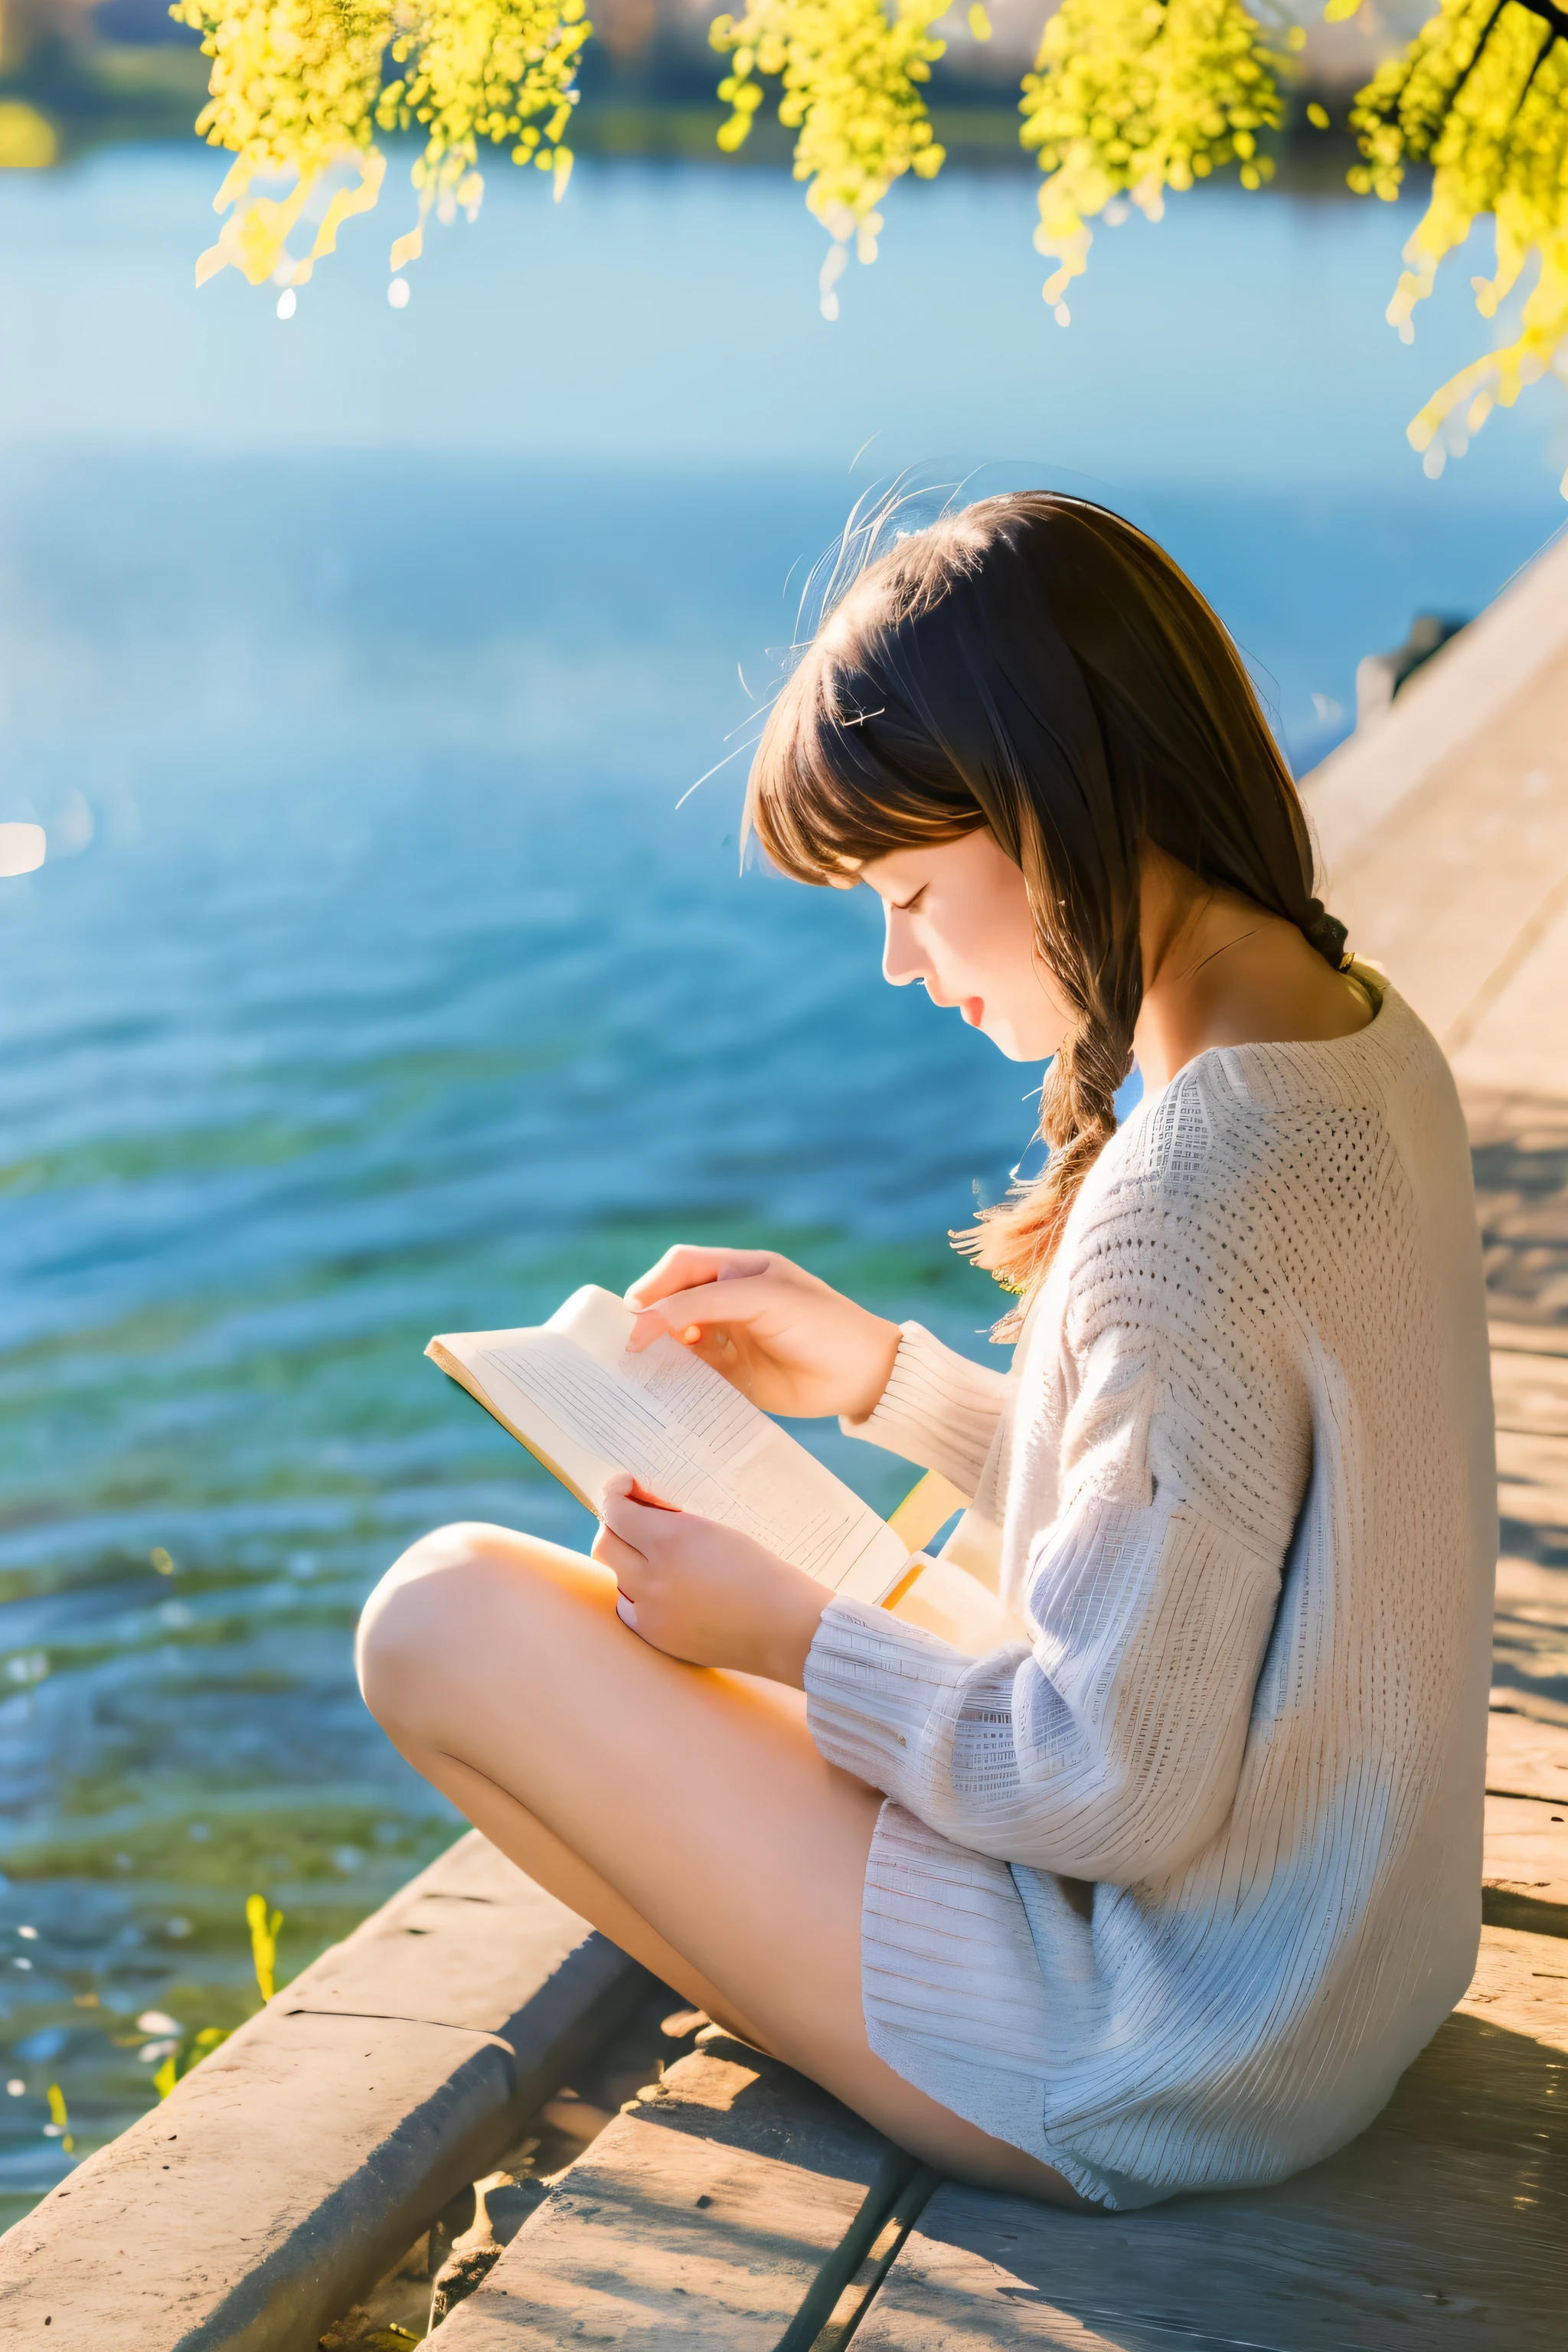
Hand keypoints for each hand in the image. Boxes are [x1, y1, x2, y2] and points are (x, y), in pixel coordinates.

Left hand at [590, 1473, 831, 1683]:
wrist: (788, 1630)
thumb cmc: (765, 1573)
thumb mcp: (719, 1530)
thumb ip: (674, 1521)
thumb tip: (642, 1510)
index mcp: (672, 1540)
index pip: (616, 1511)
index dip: (614, 1493)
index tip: (623, 1487)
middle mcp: (654, 1576)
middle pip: (605, 1545)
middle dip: (613, 1527)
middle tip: (630, 1521)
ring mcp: (652, 1612)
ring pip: (616, 1579)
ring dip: (627, 1564)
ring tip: (654, 1558)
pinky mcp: (658, 1638)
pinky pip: (630, 1609)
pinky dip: (639, 1596)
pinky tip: (663, 1590)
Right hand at [623, 1246, 900, 1421]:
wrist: (863, 1376)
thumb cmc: (820, 1324)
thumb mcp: (762, 1299)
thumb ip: (703, 1303)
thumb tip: (645, 1321)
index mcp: (739, 1271)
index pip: (681, 1267)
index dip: (653, 1287)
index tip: (636, 1317)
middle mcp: (730, 1301)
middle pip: (672, 1301)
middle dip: (649, 1318)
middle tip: (634, 1346)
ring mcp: (730, 1337)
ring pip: (677, 1338)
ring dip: (658, 1349)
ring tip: (644, 1367)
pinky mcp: (733, 1374)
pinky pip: (693, 1372)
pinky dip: (675, 1377)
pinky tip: (668, 1386)